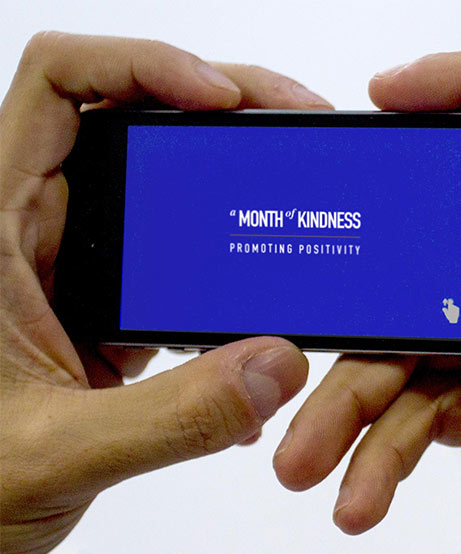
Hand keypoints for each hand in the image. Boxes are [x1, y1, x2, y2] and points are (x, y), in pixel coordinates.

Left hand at [0, 32, 325, 553]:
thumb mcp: (54, 453)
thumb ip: (170, 416)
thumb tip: (276, 366)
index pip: (58, 83)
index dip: (144, 64)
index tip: (221, 100)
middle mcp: (36, 232)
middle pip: (131, 116)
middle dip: (223, 109)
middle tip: (295, 127)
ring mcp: (77, 271)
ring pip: (162, 190)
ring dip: (231, 187)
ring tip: (294, 190)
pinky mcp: (108, 313)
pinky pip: (179, 264)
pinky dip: (230, 268)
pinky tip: (267, 293)